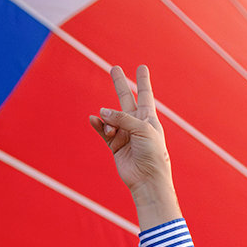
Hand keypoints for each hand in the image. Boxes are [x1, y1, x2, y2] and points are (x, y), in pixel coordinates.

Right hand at [90, 65, 181, 228]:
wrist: (147, 180)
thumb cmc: (152, 154)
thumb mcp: (142, 129)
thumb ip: (122, 118)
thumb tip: (101, 112)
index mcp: (149, 119)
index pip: (145, 95)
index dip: (143, 81)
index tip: (142, 67)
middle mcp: (136, 124)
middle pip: (126, 99)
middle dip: (120, 84)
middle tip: (114, 68)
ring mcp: (125, 134)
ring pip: (111, 118)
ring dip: (108, 120)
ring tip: (111, 130)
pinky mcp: (115, 145)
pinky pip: (103, 130)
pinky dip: (98, 125)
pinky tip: (94, 119)